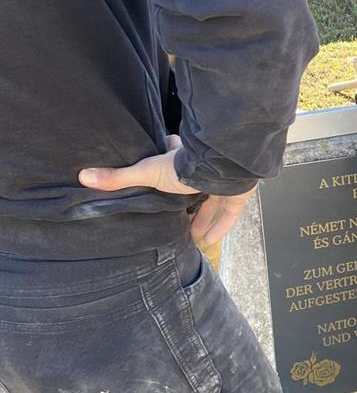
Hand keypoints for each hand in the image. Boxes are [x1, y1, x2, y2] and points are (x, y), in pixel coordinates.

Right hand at [79, 137, 255, 242]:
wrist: (222, 168)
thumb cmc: (184, 166)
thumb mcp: (148, 172)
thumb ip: (120, 178)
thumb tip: (84, 176)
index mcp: (181, 158)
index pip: (172, 152)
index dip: (166, 157)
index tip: (157, 169)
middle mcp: (202, 168)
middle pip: (193, 180)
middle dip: (186, 194)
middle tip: (175, 210)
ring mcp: (222, 181)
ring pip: (212, 198)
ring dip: (203, 215)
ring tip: (190, 232)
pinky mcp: (237, 194)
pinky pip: (229, 212)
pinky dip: (220, 226)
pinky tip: (210, 240)